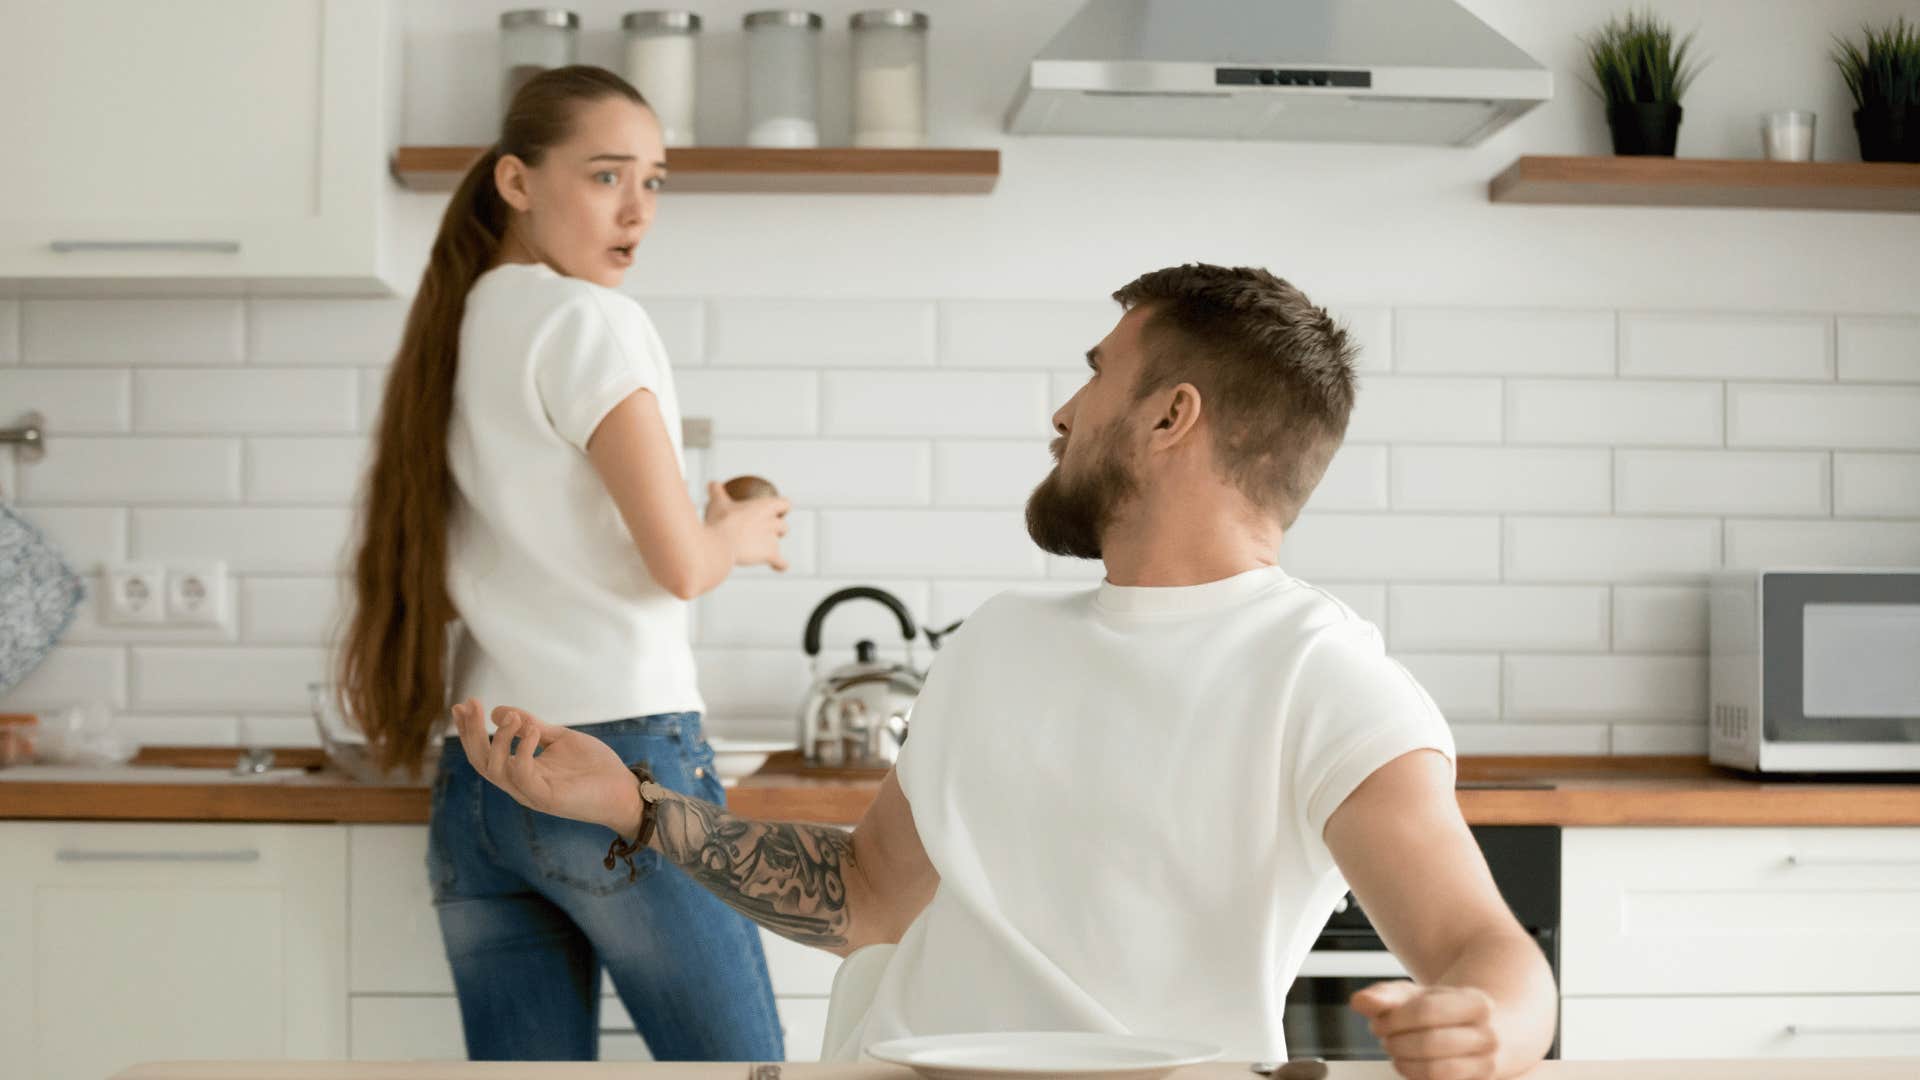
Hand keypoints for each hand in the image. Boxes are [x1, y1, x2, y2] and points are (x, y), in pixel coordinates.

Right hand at [451, 699, 642, 836]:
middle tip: (470, 704)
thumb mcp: (558, 738)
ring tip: (513, 717)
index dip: (468, 730)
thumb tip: (497, 711)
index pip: (484, 752)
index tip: (461, 704)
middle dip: (470, 733)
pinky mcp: (546, 798)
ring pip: (495, 770)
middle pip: (480, 761)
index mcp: (520, 771)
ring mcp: (531, 793)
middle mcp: (520, 784)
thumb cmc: (594, 766)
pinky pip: (522, 775)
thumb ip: (531, 726)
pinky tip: (533, 730)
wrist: (623, 788)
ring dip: (498, 739)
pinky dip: (522, 750)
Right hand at [705, 480, 791, 571]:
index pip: (784, 504)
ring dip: (773, 545)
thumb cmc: (721, 522)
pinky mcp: (770, 555)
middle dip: (778, 529)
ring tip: (764, 548)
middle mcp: (773, 523)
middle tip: (766, 530)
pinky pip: (780, 562)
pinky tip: (779, 567)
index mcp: (765, 507)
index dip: (782, 508)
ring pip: (778, 543)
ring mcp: (773, 540)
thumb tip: (712, 483)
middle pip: (783, 526)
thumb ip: (717, 491)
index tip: (777, 511)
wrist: (720, 545)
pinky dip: (780, 564)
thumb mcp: (718, 503)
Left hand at [1351, 980, 1499, 1079]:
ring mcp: (1486, 1065)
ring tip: (1396, 1052)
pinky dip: (1414, 1076)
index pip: (1427, 1010)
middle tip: (1385, 1038)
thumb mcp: (1415, 996)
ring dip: (1404, 1062)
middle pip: (1429, 1042)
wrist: (1475, 1035)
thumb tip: (1360, 1001)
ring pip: (1434, 1070)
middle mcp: (1488, 1035)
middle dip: (1396, 1042)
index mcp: (1477, 1003)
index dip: (1394, 1019)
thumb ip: (1385, 996)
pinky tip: (1408, 1064)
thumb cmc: (1440, 1013)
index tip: (1379, 1023)